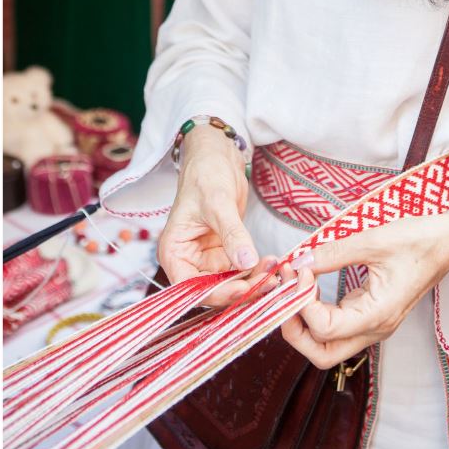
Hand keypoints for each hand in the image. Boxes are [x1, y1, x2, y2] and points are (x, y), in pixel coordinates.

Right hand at [157, 128, 276, 307]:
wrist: (217, 155)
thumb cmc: (206, 173)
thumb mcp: (218, 203)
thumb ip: (232, 234)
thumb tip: (247, 262)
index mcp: (174, 252)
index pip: (190, 288)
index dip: (216, 293)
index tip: (244, 288)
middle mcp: (188, 260)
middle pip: (212, 290)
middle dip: (240, 288)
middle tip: (268, 281)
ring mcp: (208, 258)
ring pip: (230, 282)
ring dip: (252, 280)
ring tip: (274, 270)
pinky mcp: (225, 252)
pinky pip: (241, 270)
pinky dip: (255, 270)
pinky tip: (271, 263)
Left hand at [280, 210, 448, 368]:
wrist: (447, 242)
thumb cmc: (417, 240)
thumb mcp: (371, 240)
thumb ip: (331, 254)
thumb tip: (298, 262)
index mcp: (378, 315)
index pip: (324, 330)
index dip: (302, 303)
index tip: (298, 271)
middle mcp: (375, 328)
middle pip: (322, 354)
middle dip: (295, 330)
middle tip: (284, 295)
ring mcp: (373, 324)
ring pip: (328, 345)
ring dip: (304, 323)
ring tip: (293, 288)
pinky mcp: (371, 314)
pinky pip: (337, 326)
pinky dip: (316, 312)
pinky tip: (308, 286)